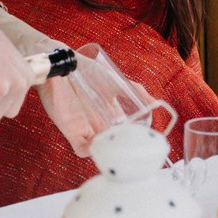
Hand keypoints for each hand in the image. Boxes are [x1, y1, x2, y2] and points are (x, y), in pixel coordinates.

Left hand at [37, 57, 157, 156]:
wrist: (63, 65)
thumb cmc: (86, 70)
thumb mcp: (116, 81)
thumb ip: (135, 91)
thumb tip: (155, 103)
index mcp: (110, 113)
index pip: (123, 132)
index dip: (132, 139)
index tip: (142, 142)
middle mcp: (98, 122)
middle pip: (112, 143)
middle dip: (121, 149)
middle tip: (131, 151)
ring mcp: (85, 127)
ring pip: (99, 148)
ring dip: (107, 151)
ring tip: (116, 149)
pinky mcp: (70, 129)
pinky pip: (80, 148)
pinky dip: (90, 151)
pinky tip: (98, 145)